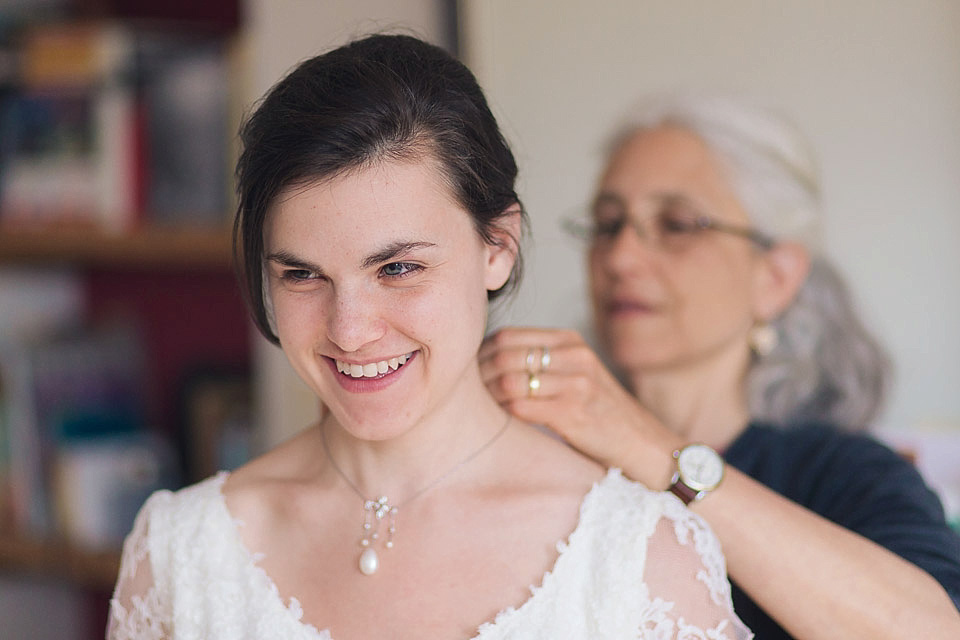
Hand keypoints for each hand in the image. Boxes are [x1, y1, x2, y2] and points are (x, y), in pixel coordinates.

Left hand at [478, 327, 681, 487]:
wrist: (647, 446)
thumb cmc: (602, 415)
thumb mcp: (576, 375)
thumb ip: (541, 364)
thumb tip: (485, 366)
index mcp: (570, 341)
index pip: (508, 335)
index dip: (481, 353)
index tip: (471, 373)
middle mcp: (574, 355)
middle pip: (504, 355)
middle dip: (479, 375)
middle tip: (468, 395)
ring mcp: (576, 383)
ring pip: (509, 379)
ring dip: (489, 397)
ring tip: (483, 410)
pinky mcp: (575, 413)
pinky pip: (523, 406)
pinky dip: (505, 413)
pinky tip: (503, 423)